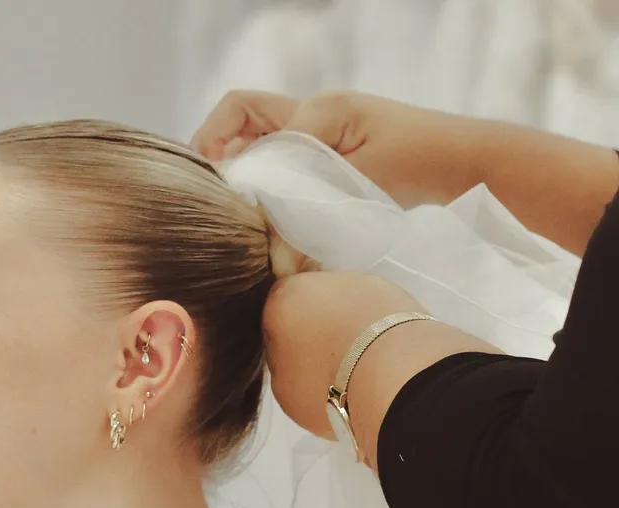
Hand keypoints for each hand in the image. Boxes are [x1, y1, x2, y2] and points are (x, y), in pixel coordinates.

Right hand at [191, 91, 477, 208]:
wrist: (463, 161)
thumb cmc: (420, 166)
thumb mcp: (361, 182)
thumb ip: (310, 201)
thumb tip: (267, 236)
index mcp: (320, 111)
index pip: (254, 134)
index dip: (235, 171)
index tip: (229, 208)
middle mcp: (314, 112)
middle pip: (241, 114)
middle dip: (214, 144)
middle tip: (204, 188)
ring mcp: (320, 129)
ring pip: (257, 135)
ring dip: (236, 161)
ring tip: (227, 201)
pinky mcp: (328, 149)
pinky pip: (279, 154)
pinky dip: (261, 175)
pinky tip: (260, 207)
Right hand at [262, 270, 428, 439]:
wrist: (395, 376)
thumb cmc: (326, 385)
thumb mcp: (284, 388)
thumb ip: (283, 362)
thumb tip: (293, 353)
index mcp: (282, 299)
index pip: (273, 314)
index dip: (283, 340)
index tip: (295, 362)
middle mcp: (318, 280)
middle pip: (311, 302)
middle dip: (316, 327)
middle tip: (327, 364)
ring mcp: (360, 281)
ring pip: (345, 304)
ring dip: (348, 326)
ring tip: (360, 364)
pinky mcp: (395, 290)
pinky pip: (375, 311)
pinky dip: (376, 329)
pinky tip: (382, 357)